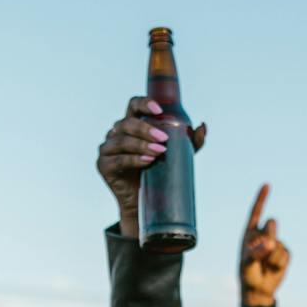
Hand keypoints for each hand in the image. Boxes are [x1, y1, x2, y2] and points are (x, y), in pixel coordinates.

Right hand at [96, 95, 207, 225]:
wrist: (144, 202)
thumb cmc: (158, 173)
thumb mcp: (178, 155)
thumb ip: (190, 142)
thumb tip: (203, 126)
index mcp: (131, 125)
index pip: (133, 105)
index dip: (144, 104)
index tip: (159, 110)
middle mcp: (116, 133)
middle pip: (127, 123)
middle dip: (146, 129)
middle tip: (164, 139)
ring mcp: (107, 149)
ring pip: (122, 141)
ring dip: (141, 145)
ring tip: (159, 151)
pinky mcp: (104, 166)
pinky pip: (118, 160)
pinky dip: (133, 159)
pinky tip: (146, 160)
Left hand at [239, 184, 288, 301]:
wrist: (258, 290)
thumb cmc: (247, 275)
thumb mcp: (247, 264)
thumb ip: (256, 252)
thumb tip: (270, 243)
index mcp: (250, 233)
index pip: (256, 212)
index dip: (262, 198)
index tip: (267, 185)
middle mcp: (263, 235)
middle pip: (272, 224)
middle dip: (269, 235)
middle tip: (263, 251)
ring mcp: (275, 243)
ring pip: (279, 243)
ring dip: (272, 257)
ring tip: (264, 266)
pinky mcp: (284, 253)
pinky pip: (286, 253)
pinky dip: (279, 263)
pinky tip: (273, 269)